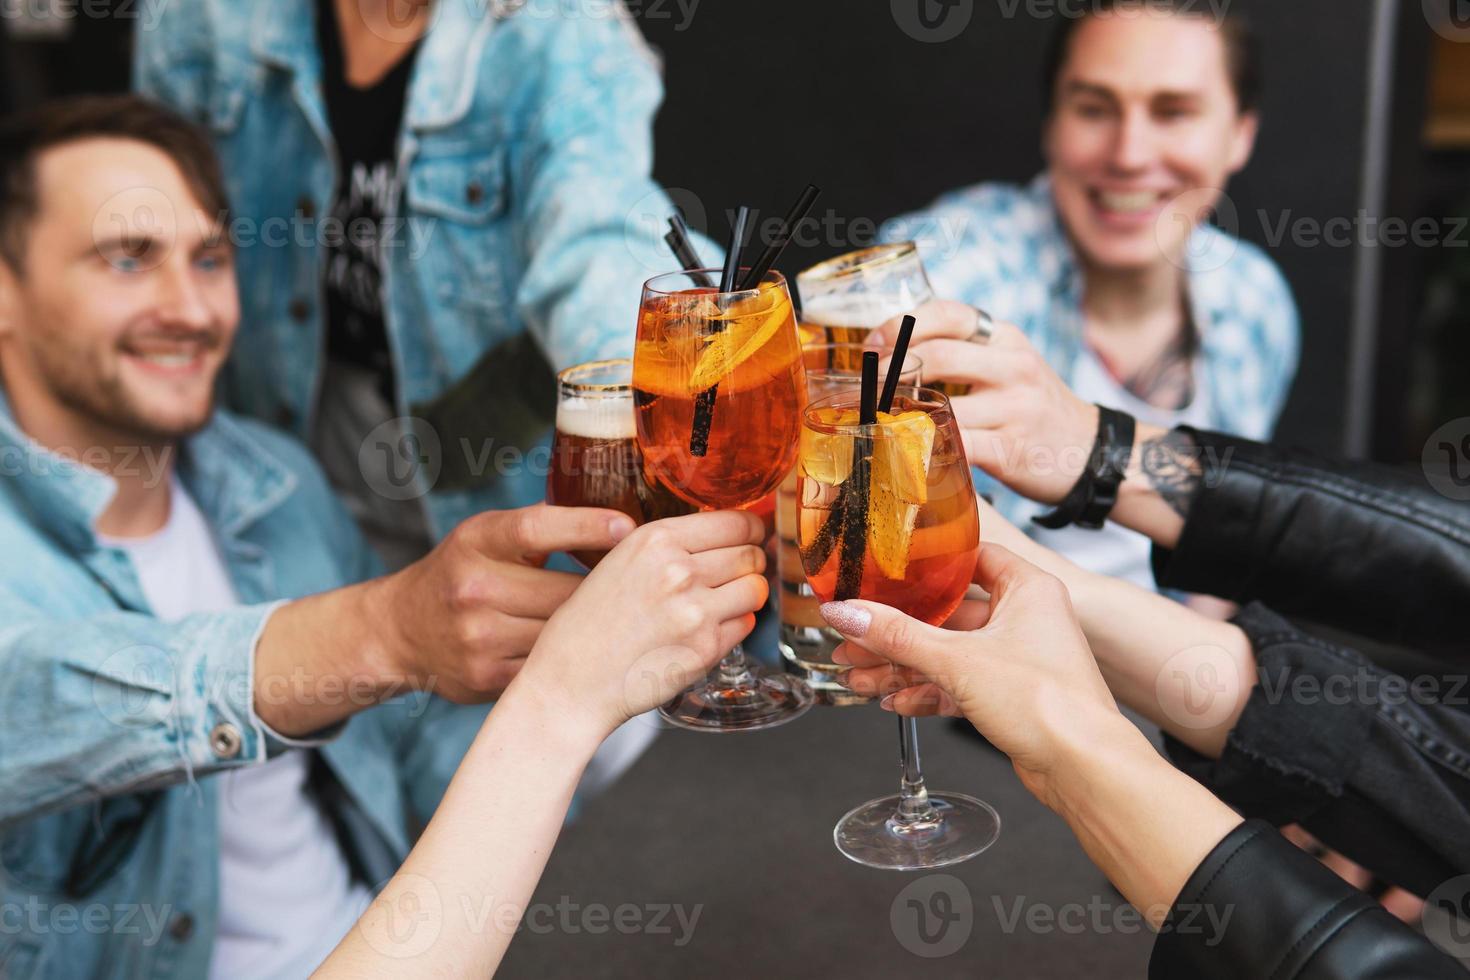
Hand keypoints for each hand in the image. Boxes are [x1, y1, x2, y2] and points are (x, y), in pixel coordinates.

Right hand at [366, 504, 638, 701]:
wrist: (400, 631)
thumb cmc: (461, 572)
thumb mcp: (485, 536)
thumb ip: (539, 527)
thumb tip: (616, 518)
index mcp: (477, 540)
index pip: (537, 527)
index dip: (587, 525)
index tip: (629, 527)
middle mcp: (473, 587)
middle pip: (563, 591)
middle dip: (605, 592)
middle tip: (640, 589)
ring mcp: (478, 636)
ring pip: (563, 633)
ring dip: (595, 631)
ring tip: (624, 623)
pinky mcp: (487, 677)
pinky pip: (550, 667)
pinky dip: (574, 661)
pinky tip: (593, 655)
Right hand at [516, 510, 768, 737]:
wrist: (571, 682)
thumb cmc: (588, 626)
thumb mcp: (619, 562)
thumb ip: (669, 548)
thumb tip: (723, 538)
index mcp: (655, 539)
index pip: (735, 521)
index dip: (751, 530)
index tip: (753, 537)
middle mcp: (678, 570)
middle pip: (751, 555)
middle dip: (752, 564)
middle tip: (740, 574)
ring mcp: (694, 610)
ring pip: (755, 590)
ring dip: (747, 596)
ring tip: (724, 604)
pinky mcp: (705, 648)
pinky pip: (745, 626)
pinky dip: (735, 628)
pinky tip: (707, 632)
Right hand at [822, 544, 1121, 806]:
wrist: (1082, 767)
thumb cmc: (1051, 703)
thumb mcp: (958, 660)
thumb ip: (897, 636)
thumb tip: (851, 614)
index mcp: (1027, 588)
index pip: (969, 557)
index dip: (927, 564)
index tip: (888, 570)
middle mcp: (1025, 618)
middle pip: (947, 613)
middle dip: (897, 630)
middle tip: (857, 636)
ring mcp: (1017, 658)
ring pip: (947, 652)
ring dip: (903, 665)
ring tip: (860, 675)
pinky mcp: (1009, 695)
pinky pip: (957, 683)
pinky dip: (926, 690)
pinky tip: (894, 699)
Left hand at [868, 300, 1098, 504]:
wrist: (1089, 450)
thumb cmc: (1030, 406)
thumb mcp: (1007, 364)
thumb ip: (961, 353)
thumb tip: (888, 353)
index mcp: (1004, 338)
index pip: (946, 313)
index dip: (899, 325)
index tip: (869, 345)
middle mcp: (1014, 365)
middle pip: (937, 356)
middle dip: (889, 372)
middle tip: (864, 388)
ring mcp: (1016, 407)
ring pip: (943, 405)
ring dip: (901, 415)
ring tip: (876, 421)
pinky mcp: (1012, 448)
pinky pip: (958, 446)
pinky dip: (925, 450)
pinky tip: (906, 453)